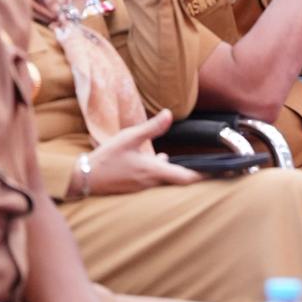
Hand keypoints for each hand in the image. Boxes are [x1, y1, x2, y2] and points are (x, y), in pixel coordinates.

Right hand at [80, 110, 199, 196]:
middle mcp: (151, 183)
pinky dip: (162, 171)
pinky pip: (155, 180)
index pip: (185, 177)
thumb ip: (151, 127)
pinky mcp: (135, 187)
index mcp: (153, 171)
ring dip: (177, 172)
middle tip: (210, 168)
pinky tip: (160, 161)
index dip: (203, 175)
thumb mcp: (129, 138)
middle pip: (179, 180)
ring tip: (189, 164)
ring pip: (167, 180)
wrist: (84, 179)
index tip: (218, 173)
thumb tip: (169, 114)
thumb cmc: (106, 158)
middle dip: (194, 174)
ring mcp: (143, 187)